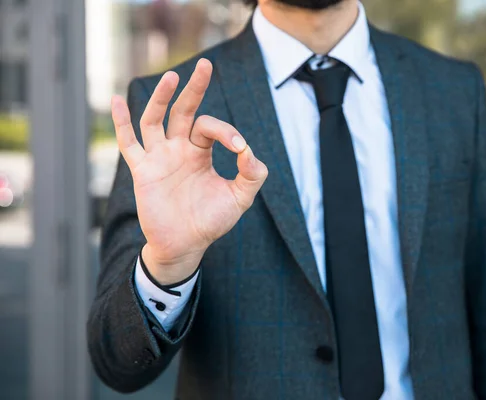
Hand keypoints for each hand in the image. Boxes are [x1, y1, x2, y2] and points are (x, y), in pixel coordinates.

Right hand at [111, 59, 267, 283]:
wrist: (185, 245)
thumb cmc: (211, 221)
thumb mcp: (240, 198)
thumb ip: (252, 173)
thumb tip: (249, 149)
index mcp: (201, 152)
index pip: (211, 128)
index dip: (226, 131)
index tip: (239, 148)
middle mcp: (179, 149)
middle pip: (183, 111)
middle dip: (194, 89)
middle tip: (206, 65)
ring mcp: (159, 158)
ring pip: (155, 120)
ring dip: (161, 98)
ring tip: (172, 77)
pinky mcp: (142, 171)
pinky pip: (129, 143)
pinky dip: (121, 123)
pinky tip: (117, 100)